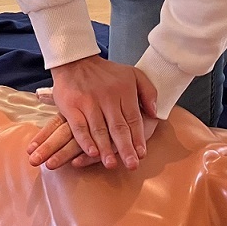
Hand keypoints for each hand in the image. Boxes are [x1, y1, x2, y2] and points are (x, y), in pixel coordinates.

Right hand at [27, 55, 157, 169]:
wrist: (76, 61)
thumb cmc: (106, 72)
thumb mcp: (132, 74)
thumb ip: (148, 91)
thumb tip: (154, 113)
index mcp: (124, 91)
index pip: (133, 118)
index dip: (138, 137)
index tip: (142, 154)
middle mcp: (108, 98)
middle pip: (118, 127)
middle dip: (126, 148)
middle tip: (132, 165)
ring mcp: (89, 102)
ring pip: (99, 129)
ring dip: (106, 148)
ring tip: (112, 164)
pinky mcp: (72, 106)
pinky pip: (80, 127)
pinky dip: (85, 141)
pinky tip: (91, 153)